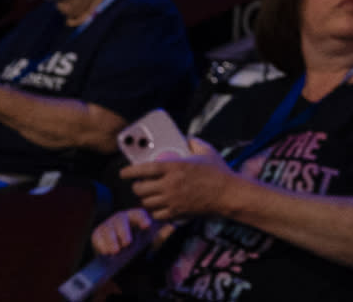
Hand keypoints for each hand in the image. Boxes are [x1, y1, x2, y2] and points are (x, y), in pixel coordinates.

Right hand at [92, 207, 155, 256]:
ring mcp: (108, 225)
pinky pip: (97, 237)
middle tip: (127, 243)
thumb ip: (161, 235)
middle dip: (124, 232)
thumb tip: (169, 229)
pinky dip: (101, 245)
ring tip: (115, 252)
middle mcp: (121, 217)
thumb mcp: (151, 239)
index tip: (147, 226)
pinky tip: (105, 253)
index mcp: (135, 216)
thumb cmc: (140, 243)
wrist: (121, 254)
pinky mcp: (97, 234)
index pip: (139, 214)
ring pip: (108, 229)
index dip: (143, 218)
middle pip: (121, 221)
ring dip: (112, 241)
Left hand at [124, 138, 241, 221]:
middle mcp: (169, 184)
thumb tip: (184, 138)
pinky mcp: (176, 213)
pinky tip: (159, 206)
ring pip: (146, 202)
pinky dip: (155, 211)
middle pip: (140, 188)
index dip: (130, 171)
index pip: (144, 169)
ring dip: (145, 199)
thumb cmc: (219, 172)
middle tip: (141, 184)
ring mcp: (172, 200)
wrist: (228, 194)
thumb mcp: (207, 150)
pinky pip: (156, 214)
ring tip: (150, 195)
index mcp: (175, 167)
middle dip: (138, 186)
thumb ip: (193, 142)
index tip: (124, 172)